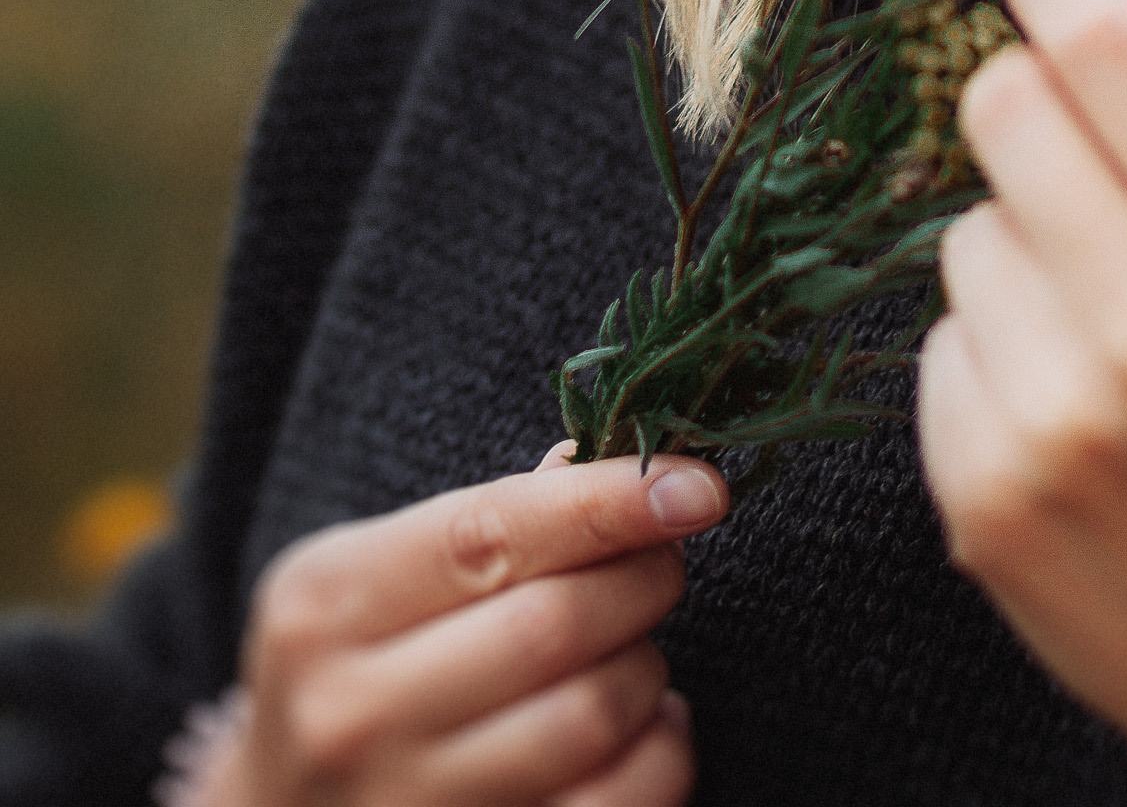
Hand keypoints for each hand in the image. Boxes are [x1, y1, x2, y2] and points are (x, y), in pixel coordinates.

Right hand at [205, 450, 726, 805]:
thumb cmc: (353, 674)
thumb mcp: (376, 579)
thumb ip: (494, 520)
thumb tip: (623, 459)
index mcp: (326, 605)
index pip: (492, 532)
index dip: (607, 502)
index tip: (697, 484)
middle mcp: (352, 713)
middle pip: (554, 625)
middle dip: (642, 579)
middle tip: (662, 563)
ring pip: (590, 716)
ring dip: (647, 669)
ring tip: (633, 652)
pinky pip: (614, 805)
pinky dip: (661, 755)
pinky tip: (647, 728)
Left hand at [919, 0, 1126, 806]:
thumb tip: (1086, 21)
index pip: (1103, 42)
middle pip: (1002, 107)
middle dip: (1026, 103)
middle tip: (1064, 142)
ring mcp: (1053, 414)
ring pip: (965, 232)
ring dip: (1018, 254)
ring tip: (1101, 334)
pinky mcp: (981, 492)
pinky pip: (944, 346)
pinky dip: (995, 361)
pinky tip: (1071, 419)